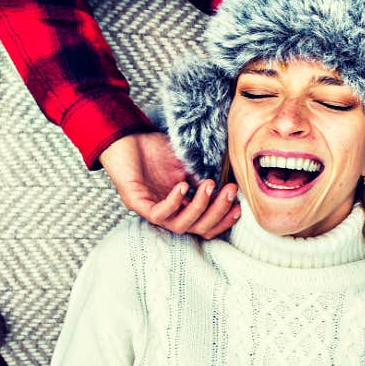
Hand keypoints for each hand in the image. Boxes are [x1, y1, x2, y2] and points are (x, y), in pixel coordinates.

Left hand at [98, 132, 239, 238]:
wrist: (125, 137)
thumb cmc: (153, 151)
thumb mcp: (185, 165)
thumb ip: (201, 178)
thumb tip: (224, 185)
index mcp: (180, 206)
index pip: (205, 225)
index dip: (223, 220)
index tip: (239, 206)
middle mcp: (168, 213)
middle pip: (197, 228)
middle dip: (218, 213)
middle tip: (230, 192)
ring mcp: (151, 210)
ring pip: (180, 225)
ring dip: (199, 208)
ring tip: (209, 185)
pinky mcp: (136, 204)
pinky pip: (158, 213)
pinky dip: (174, 202)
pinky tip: (184, 186)